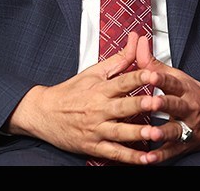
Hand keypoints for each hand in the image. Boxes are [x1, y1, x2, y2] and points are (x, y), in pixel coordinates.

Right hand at [5, 31, 157, 164]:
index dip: (138, 77)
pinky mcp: (94, 146)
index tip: (153, 74)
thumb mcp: (94, 72)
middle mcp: (98, 110)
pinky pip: (114, 153)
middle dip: (140, 105)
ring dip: (138, 133)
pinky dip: (130, 158)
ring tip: (155, 134)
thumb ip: (120, 58)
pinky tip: (146, 159)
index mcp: (100, 89)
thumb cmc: (70, 92)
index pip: (122, 81)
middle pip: (122, 107)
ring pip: (120, 132)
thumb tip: (136, 38)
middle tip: (157, 103)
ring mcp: (96, 129)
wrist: (42, 114)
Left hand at [133, 36, 199, 163]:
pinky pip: (172, 151)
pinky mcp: (186, 144)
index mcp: (185, 89)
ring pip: (175, 130)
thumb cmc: (196, 95)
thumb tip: (138, 43)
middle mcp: (188, 107)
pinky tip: (149, 158)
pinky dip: (161, 156)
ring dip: (163, 132)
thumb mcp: (178, 77)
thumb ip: (154, 63)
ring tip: (152, 133)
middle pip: (176, 105)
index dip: (161, 78)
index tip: (150, 75)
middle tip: (151, 103)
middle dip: (164, 104)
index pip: (173, 82)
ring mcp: (188, 127)